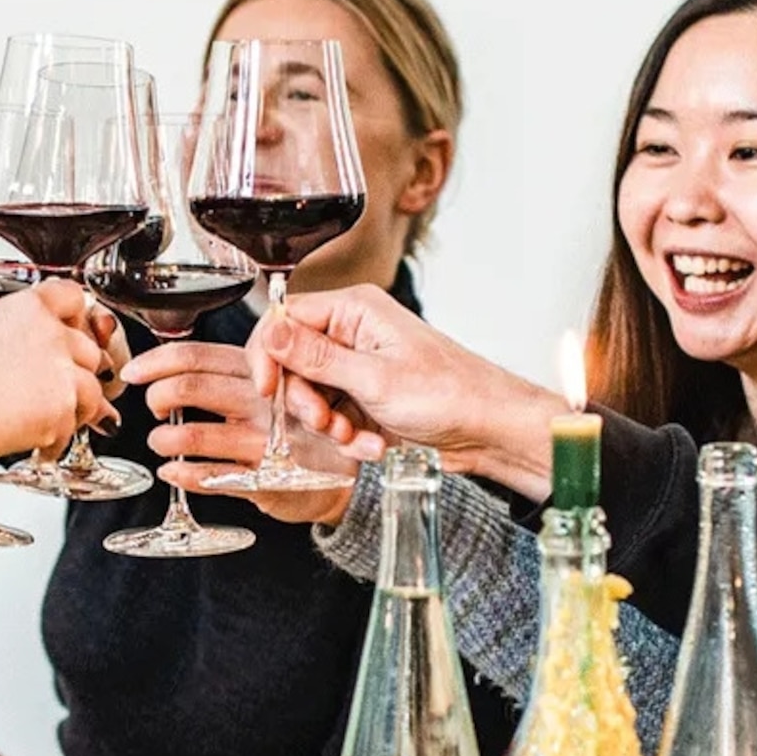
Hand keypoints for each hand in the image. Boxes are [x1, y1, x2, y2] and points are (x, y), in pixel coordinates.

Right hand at [0, 280, 115, 474]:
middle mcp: (49, 334)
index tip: (75, 329)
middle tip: (55, 389)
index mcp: (26, 308)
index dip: (77, 316)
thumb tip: (27, 345)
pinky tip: (33, 440)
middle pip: (88, 348)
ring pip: (91, 388)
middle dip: (76, 372)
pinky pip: (75, 425)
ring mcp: (61, 370)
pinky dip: (57, 437)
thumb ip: (13, 331)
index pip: (73, 296)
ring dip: (74, 408)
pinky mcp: (63, 407)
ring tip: (44, 421)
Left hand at [126, 340, 356, 524]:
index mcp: (259, 373)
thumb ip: (233, 377)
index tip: (133, 372)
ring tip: (159, 444)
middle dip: (158, 397)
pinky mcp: (265, 480)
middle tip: (153, 407)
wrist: (352, 474)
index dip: (156, 361)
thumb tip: (172, 371)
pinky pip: (211, 477)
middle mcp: (260, 402)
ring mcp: (262, 442)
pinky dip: (181, 474)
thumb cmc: (305, 428)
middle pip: (190, 388)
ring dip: (163, 440)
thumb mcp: (277, 389)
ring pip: (193, 434)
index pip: (196, 355)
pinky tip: (172, 471)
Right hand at [251, 286, 563, 497]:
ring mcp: (357, 368)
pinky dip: (346, 437)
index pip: (283, 320)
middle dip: (303, 400)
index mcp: (354, 311)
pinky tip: (371, 444)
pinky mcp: (363, 398)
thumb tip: (272, 333)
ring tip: (355, 436)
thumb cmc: (451, 394)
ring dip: (326, 424)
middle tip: (324, 419)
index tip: (268, 388)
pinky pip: (331, 417)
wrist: (488, 430)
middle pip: (290, 363)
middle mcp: (351, 334)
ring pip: (308, 396)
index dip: (268, 355)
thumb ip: (317, 357)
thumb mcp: (375, 378)